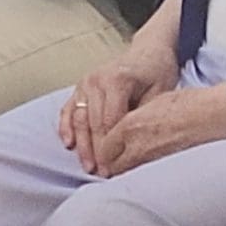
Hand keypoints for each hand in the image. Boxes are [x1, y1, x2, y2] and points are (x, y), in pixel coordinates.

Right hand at [59, 38, 179, 172]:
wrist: (149, 51)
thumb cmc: (157, 72)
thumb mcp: (160, 93)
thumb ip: (144, 116)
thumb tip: (136, 146)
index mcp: (117, 80)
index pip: (110, 121)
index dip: (111, 147)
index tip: (114, 168)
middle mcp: (97, 80)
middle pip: (93, 123)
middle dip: (96, 151)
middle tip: (101, 173)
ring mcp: (86, 83)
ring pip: (79, 119)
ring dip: (81, 145)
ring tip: (87, 166)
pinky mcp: (80, 87)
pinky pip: (68, 109)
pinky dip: (66, 127)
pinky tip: (68, 143)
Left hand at [88, 82, 225, 177]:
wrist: (217, 114)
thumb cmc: (191, 103)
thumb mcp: (155, 102)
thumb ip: (134, 118)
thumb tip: (124, 130)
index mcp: (131, 125)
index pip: (103, 147)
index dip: (102, 152)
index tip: (104, 154)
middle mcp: (137, 145)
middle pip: (110, 166)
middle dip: (109, 166)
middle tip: (111, 167)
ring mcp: (152, 160)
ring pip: (127, 174)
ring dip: (124, 173)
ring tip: (127, 172)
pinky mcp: (166, 170)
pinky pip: (146, 176)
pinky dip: (142, 176)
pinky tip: (146, 174)